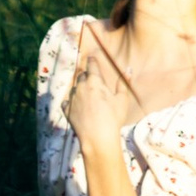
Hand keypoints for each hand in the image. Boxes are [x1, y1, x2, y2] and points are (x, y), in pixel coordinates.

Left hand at [63, 22, 133, 148]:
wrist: (98, 138)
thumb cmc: (113, 118)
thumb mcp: (122, 100)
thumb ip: (123, 83)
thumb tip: (128, 69)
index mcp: (95, 82)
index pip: (92, 65)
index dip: (92, 60)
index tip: (92, 58)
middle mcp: (81, 87)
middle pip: (82, 76)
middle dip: (87, 76)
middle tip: (93, 82)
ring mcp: (72, 98)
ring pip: (74, 88)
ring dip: (79, 89)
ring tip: (87, 97)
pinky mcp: (67, 110)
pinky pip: (67, 101)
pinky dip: (71, 102)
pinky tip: (77, 106)